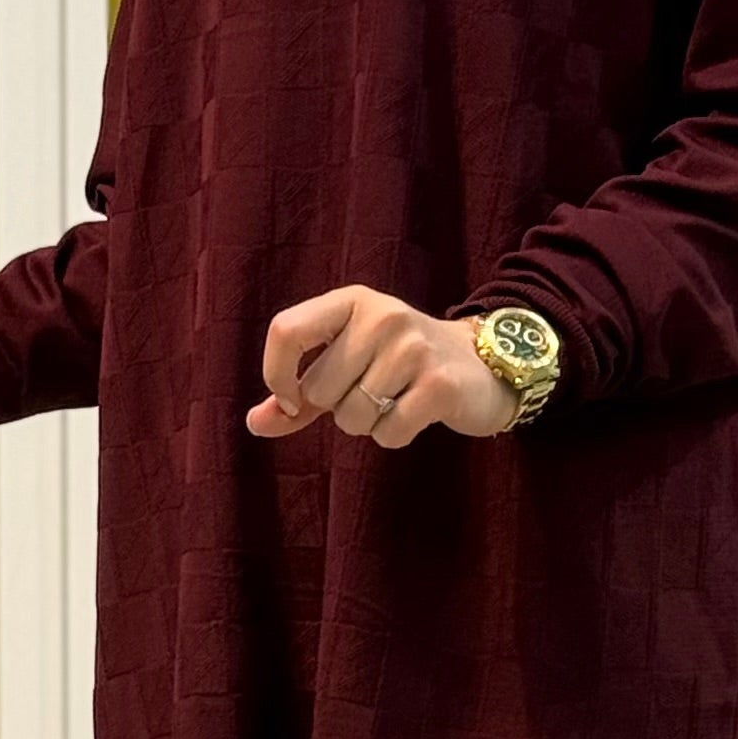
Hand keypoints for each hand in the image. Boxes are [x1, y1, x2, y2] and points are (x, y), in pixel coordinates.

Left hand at [249, 286, 520, 447]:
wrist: (483, 365)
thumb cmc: (400, 366)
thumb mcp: (347, 366)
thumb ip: (297, 394)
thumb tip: (254, 423)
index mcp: (353, 302)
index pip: (286, 330)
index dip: (277, 375)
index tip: (294, 399)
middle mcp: (383, 316)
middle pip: (319, 390)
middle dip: (337, 408)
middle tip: (373, 391)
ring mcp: (414, 348)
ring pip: (352, 417)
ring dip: (367, 424)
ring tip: (396, 400)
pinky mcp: (439, 385)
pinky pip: (388, 433)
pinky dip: (394, 436)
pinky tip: (415, 414)